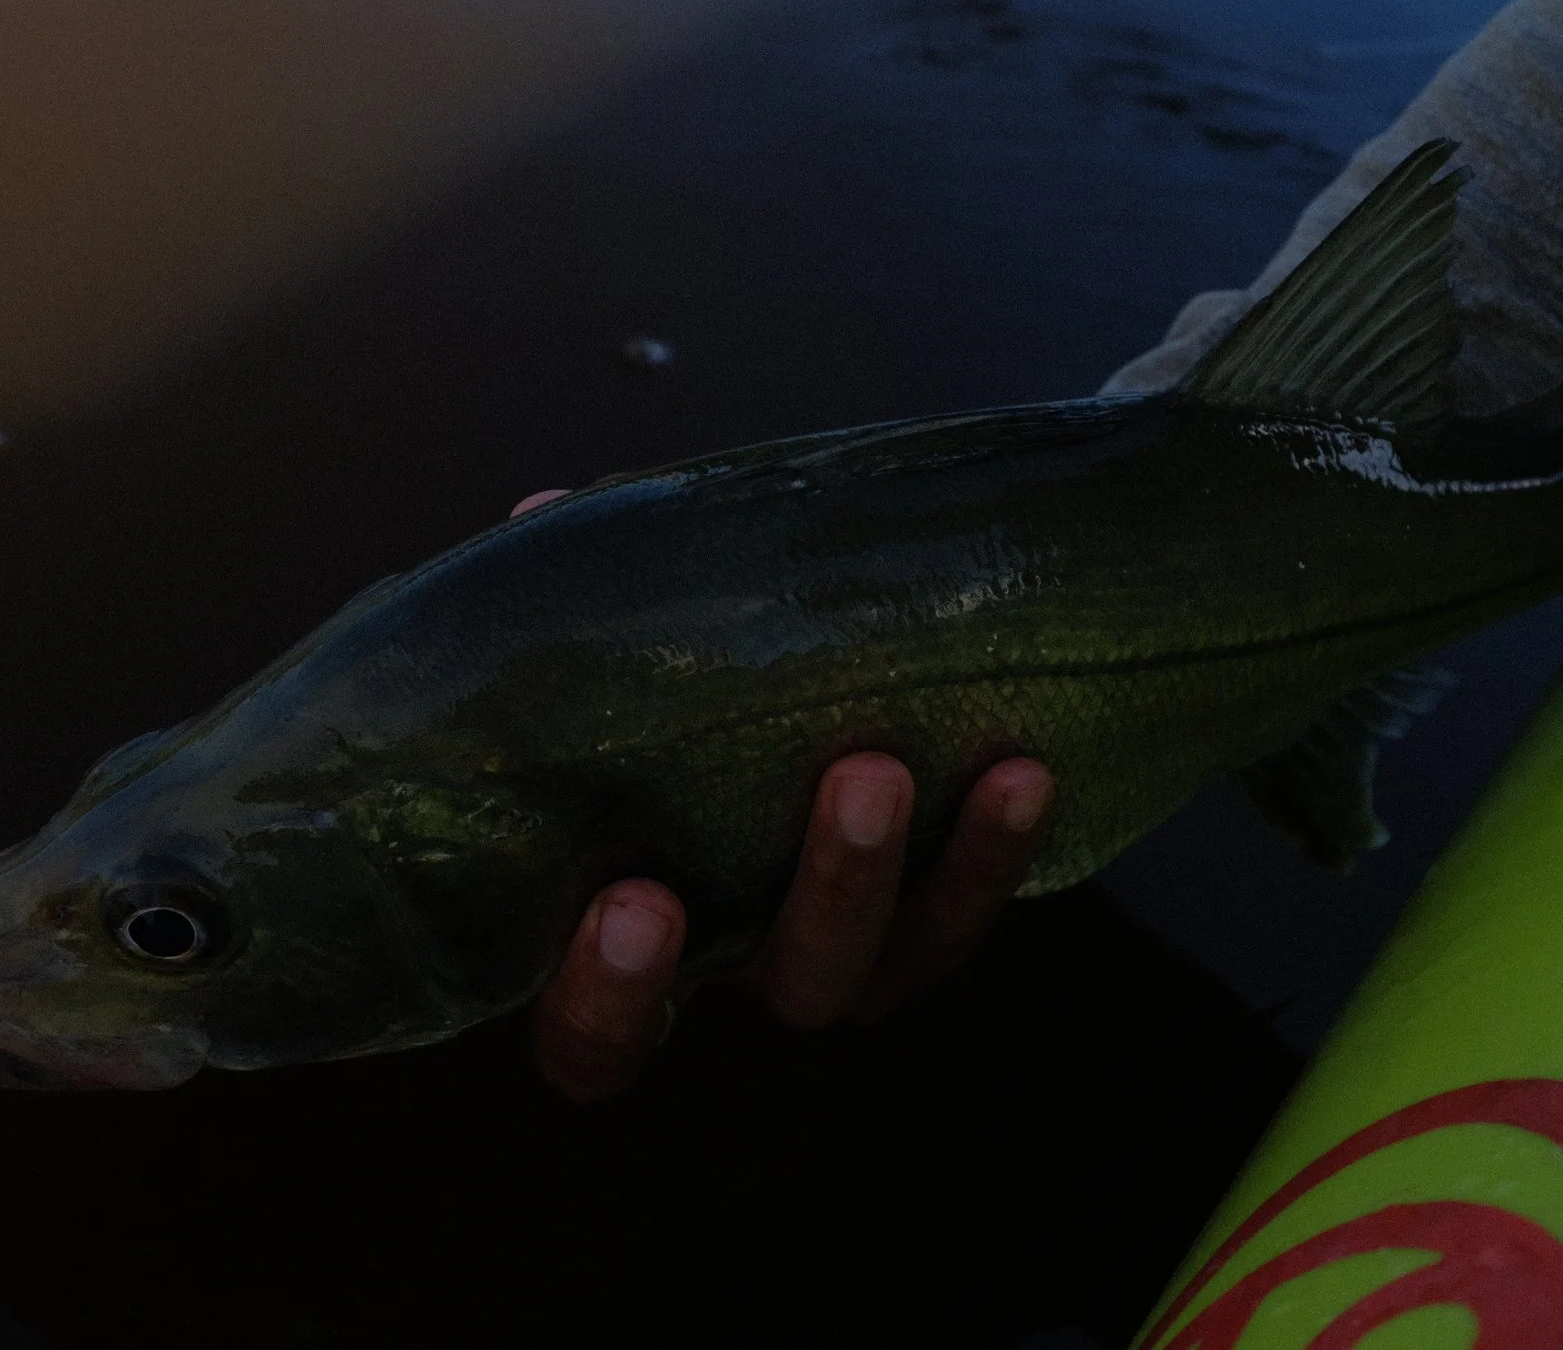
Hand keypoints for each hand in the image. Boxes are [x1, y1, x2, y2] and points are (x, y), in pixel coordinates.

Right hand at [506, 488, 1054, 1100]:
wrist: (734, 712)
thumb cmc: (606, 714)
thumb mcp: (570, 672)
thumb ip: (556, 618)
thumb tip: (542, 520)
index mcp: (612, 952)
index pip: (593, 1043)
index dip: (613, 998)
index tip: (636, 900)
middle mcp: (735, 973)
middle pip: (793, 993)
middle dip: (835, 895)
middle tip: (859, 779)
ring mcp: (828, 949)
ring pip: (891, 966)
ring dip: (928, 873)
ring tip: (949, 762)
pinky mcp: (910, 915)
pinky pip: (958, 913)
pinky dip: (992, 854)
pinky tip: (1021, 771)